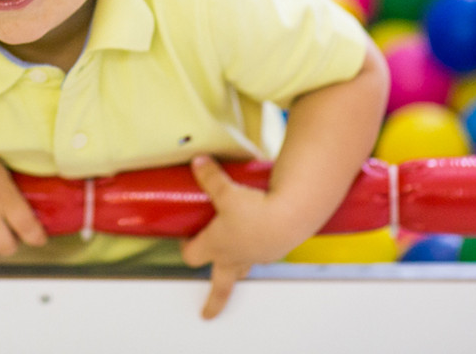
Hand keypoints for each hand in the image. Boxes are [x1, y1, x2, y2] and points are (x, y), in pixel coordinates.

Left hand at [180, 156, 302, 319]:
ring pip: (243, 270)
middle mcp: (235, 256)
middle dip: (214, 301)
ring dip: (237, 271)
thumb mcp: (226, 190)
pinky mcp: (274, 251)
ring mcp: (256, 256)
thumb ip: (210, 177)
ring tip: (236, 270)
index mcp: (217, 246)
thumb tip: (197, 162)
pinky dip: (259, 249)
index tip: (183, 242)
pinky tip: (261, 235)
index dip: (186, 249)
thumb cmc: (255, 209)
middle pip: (221, 286)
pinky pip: (262, 254)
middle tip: (208, 313)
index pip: (192, 256)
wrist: (292, 215)